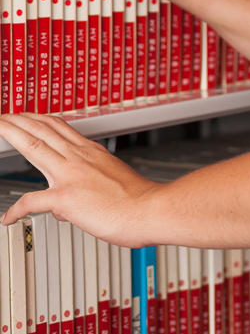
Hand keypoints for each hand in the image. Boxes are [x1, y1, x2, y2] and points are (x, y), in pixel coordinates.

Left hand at [0, 114, 160, 246]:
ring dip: (13, 135)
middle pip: (42, 130)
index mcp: (91, 152)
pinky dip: (16, 210)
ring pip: (34, 146)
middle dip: (19, 120)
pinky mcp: (66, 197)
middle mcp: (79, 158)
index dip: (40, 119)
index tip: (29, 115)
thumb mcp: (113, 179)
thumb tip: (67, 203)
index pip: (59, 127)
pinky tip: (8, 217)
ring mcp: (71, 175)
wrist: (150, 209)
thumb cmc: (138, 199)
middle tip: (5, 115)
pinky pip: (32, 201)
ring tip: (0, 129)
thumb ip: (89, 184)